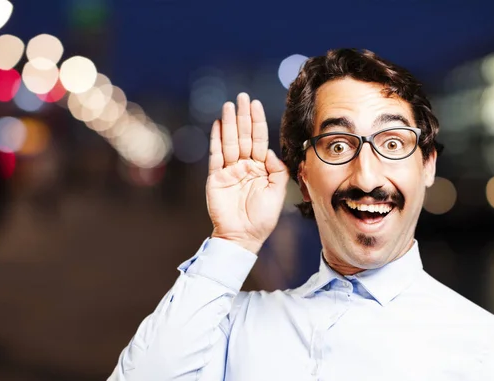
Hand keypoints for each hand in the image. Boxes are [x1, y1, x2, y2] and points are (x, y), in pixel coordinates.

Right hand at [206, 93, 288, 253]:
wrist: (243, 237)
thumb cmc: (262, 218)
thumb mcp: (278, 192)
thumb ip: (277, 170)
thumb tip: (268, 151)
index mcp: (260, 168)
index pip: (258, 139)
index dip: (257, 122)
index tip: (256, 104)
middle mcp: (245, 166)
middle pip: (243, 136)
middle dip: (243, 116)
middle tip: (242, 97)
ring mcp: (229, 171)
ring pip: (229, 142)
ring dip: (228, 123)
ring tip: (228, 105)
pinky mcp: (216, 178)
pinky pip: (216, 155)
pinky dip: (215, 139)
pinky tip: (216, 124)